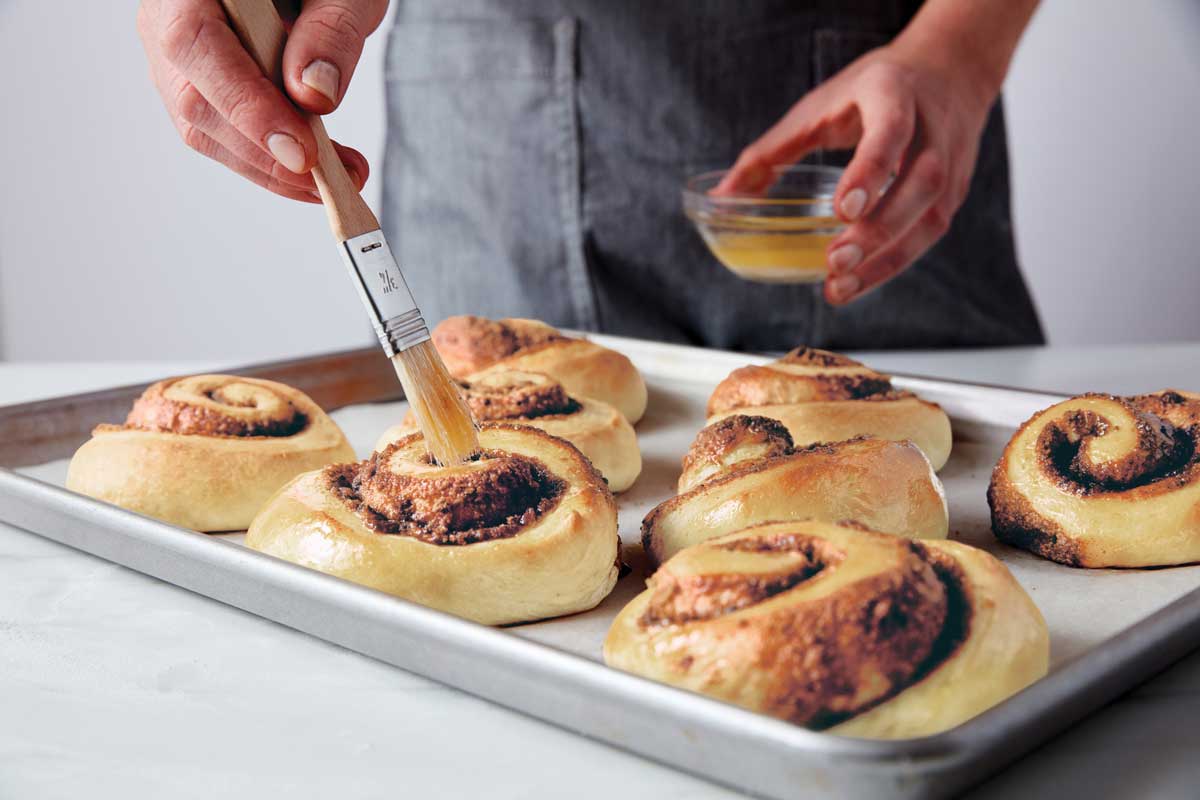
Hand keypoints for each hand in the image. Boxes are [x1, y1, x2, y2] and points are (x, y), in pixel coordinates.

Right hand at [137, 0, 387, 202]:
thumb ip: (330, 32)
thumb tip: (314, 96)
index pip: (195, 43)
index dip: (246, 105)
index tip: (301, 153)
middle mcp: (166, 15)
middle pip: (194, 99)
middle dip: (266, 152)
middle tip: (335, 176)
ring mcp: (176, 56)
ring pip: (204, 128)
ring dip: (272, 167)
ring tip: (340, 175)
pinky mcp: (199, 85)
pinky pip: (221, 133)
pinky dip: (269, 159)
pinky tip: (318, 167)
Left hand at [715, 42, 1001, 304]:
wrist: (949, 71)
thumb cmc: (873, 91)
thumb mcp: (820, 106)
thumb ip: (771, 151)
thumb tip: (723, 197)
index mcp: (894, 94)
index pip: (890, 132)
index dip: (870, 171)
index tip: (844, 210)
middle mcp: (933, 129)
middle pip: (919, 183)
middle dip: (879, 229)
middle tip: (835, 262)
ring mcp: (951, 163)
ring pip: (931, 217)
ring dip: (886, 260)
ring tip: (840, 287)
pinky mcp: (955, 193)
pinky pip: (929, 234)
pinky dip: (895, 263)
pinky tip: (859, 282)